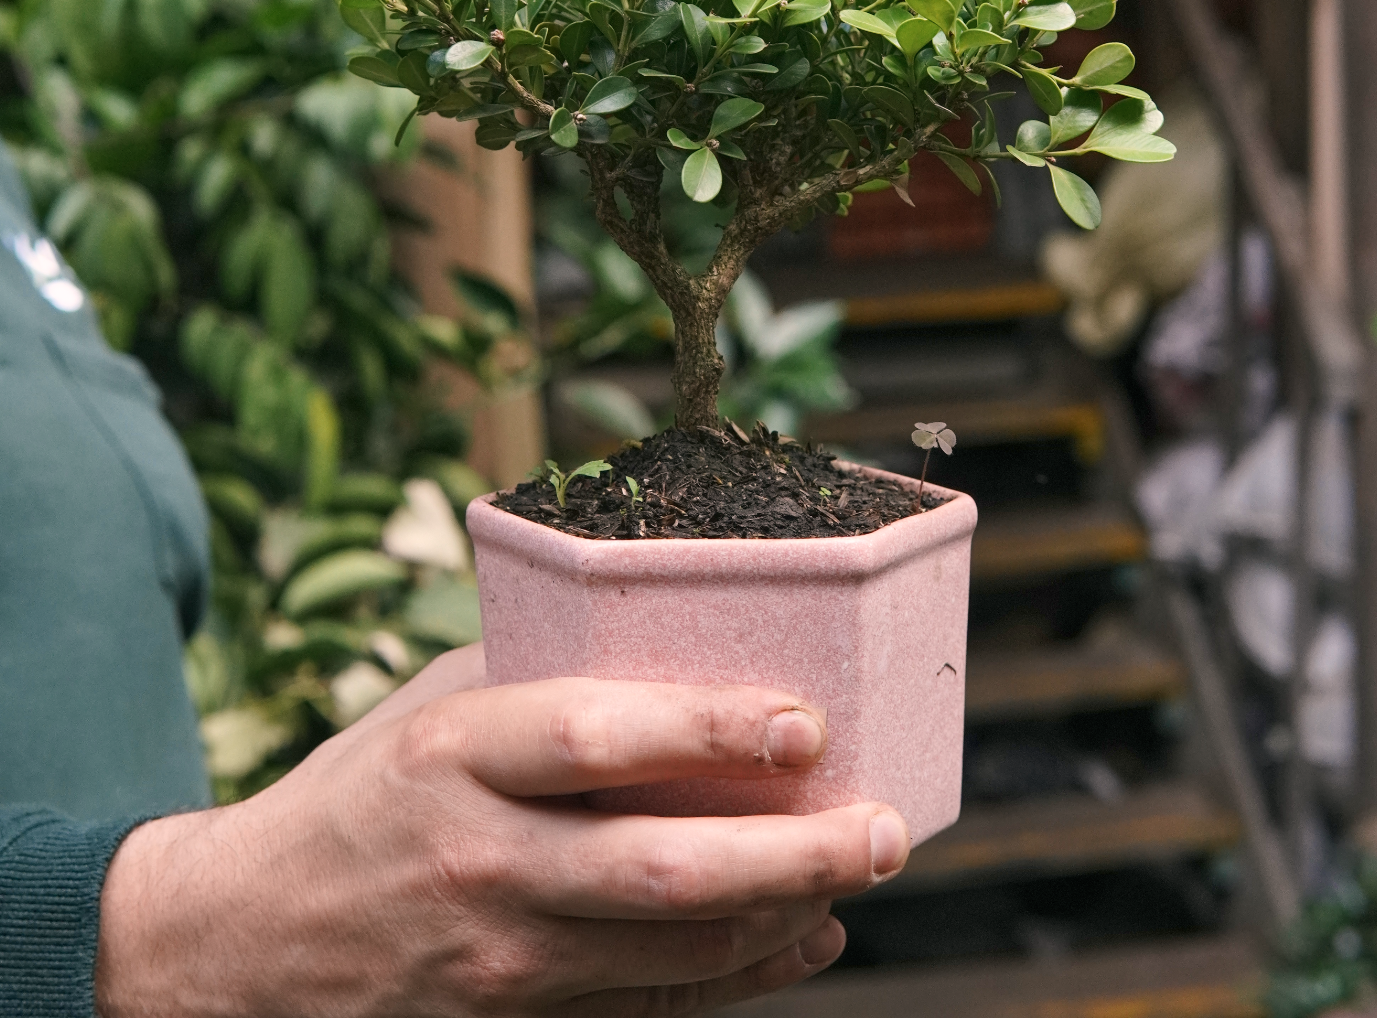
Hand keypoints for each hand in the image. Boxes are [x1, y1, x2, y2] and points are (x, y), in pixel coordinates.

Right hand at [95, 646, 910, 1015]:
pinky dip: (741, 980)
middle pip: (662, 870)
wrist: (243, 950)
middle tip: (885, 826)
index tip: (806, 719)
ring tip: (862, 870)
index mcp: (454, 757)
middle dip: (791, 852)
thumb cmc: (359, 797)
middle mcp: (481, 863)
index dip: (710, 727)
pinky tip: (802, 938)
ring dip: (785, 916)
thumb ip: (541, 680)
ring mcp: (497, 964)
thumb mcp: (430, 709)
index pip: (596, 738)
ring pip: (673, 954)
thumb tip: (674, 644)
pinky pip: (652, 1012)